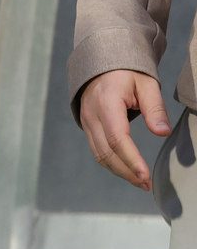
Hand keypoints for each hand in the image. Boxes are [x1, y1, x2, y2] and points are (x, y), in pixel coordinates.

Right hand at [78, 69, 170, 190]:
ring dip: (119, 171)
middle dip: (127, 171)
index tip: (145, 175)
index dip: (131, 159)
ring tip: (140, 181)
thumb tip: (162, 131)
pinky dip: (111, 163)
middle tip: (147, 184)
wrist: (101, 64)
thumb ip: (154, 107)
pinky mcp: (87, 127)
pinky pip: (97, 150)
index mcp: (106, 102)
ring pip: (99, 154)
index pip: (117, 138)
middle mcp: (92, 115)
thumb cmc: (126, 72)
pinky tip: (126, 170)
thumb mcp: (146, 84)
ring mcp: (86, 122)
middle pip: (106, 152)